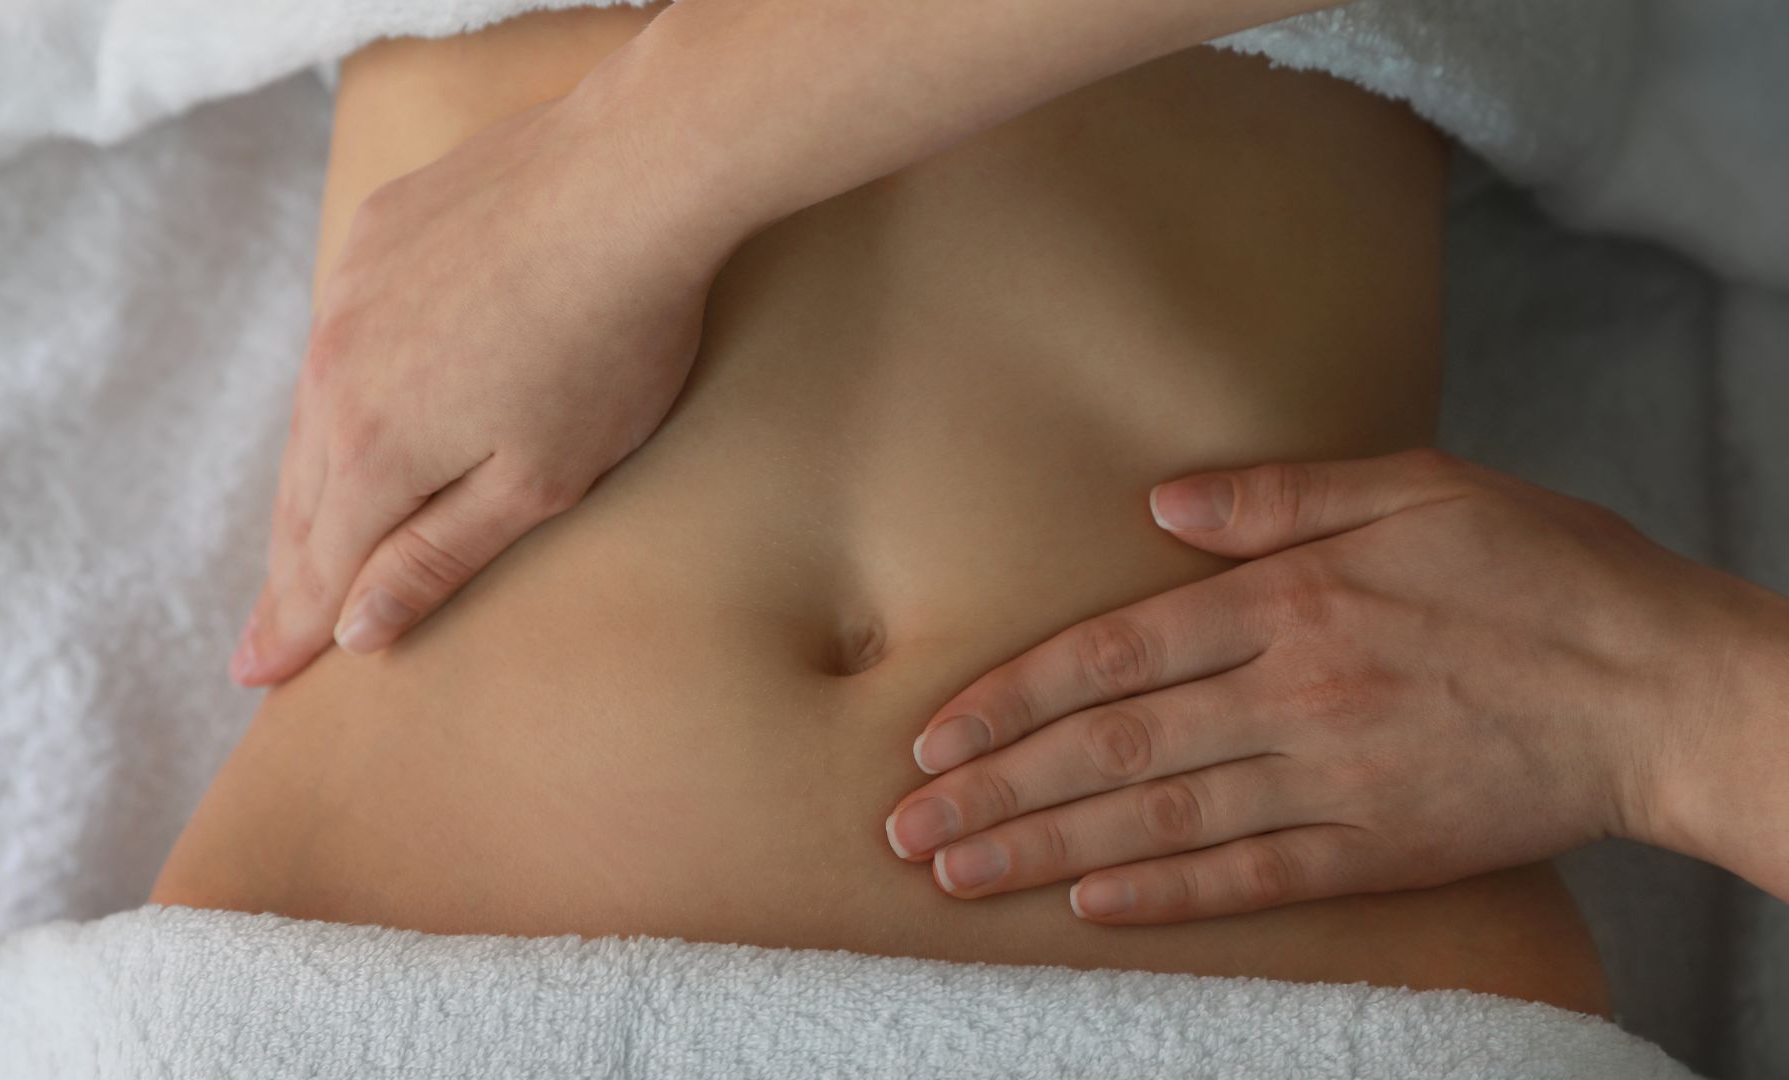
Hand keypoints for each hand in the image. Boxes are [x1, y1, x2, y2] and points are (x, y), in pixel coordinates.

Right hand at [230, 94, 732, 684]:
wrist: (627, 178)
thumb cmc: (610, 346)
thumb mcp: (539, 480)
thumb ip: (438, 555)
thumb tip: (356, 630)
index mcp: (375, 449)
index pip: (320, 566)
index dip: (291, 627)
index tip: (256, 674)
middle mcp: (335, 372)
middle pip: (304, 498)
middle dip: (287, 572)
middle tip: (261, 634)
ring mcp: (349, 293)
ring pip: (314, 414)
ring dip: (311, 484)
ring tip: (299, 537)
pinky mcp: (376, 233)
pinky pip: (342, 332)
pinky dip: (342, 386)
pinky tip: (350, 404)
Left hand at [884, 449, 1788, 921]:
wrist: (1663, 686)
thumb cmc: (1544, 570)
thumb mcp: (1417, 487)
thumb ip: (1280, 497)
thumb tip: (1160, 506)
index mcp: (1288, 599)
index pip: (1112, 657)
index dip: (1009, 700)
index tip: (931, 738)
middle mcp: (1291, 692)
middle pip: (1110, 749)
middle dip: (994, 790)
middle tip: (904, 830)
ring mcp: (1332, 777)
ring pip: (1160, 820)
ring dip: (1046, 849)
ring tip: (959, 876)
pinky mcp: (1379, 848)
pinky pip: (1252, 878)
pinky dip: (1167, 893)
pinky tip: (1089, 905)